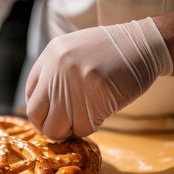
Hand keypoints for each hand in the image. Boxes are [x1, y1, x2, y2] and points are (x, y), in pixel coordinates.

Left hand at [25, 17, 172, 139]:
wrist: (142, 44)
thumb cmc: (107, 52)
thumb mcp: (71, 52)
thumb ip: (51, 75)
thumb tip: (39, 110)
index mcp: (50, 56)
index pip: (31, 98)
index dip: (40, 115)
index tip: (50, 119)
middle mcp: (57, 70)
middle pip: (38, 117)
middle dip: (49, 128)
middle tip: (63, 128)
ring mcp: (76, 84)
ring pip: (58, 128)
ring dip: (71, 129)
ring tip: (84, 116)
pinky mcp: (97, 97)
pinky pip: (83, 128)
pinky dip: (90, 126)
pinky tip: (99, 111)